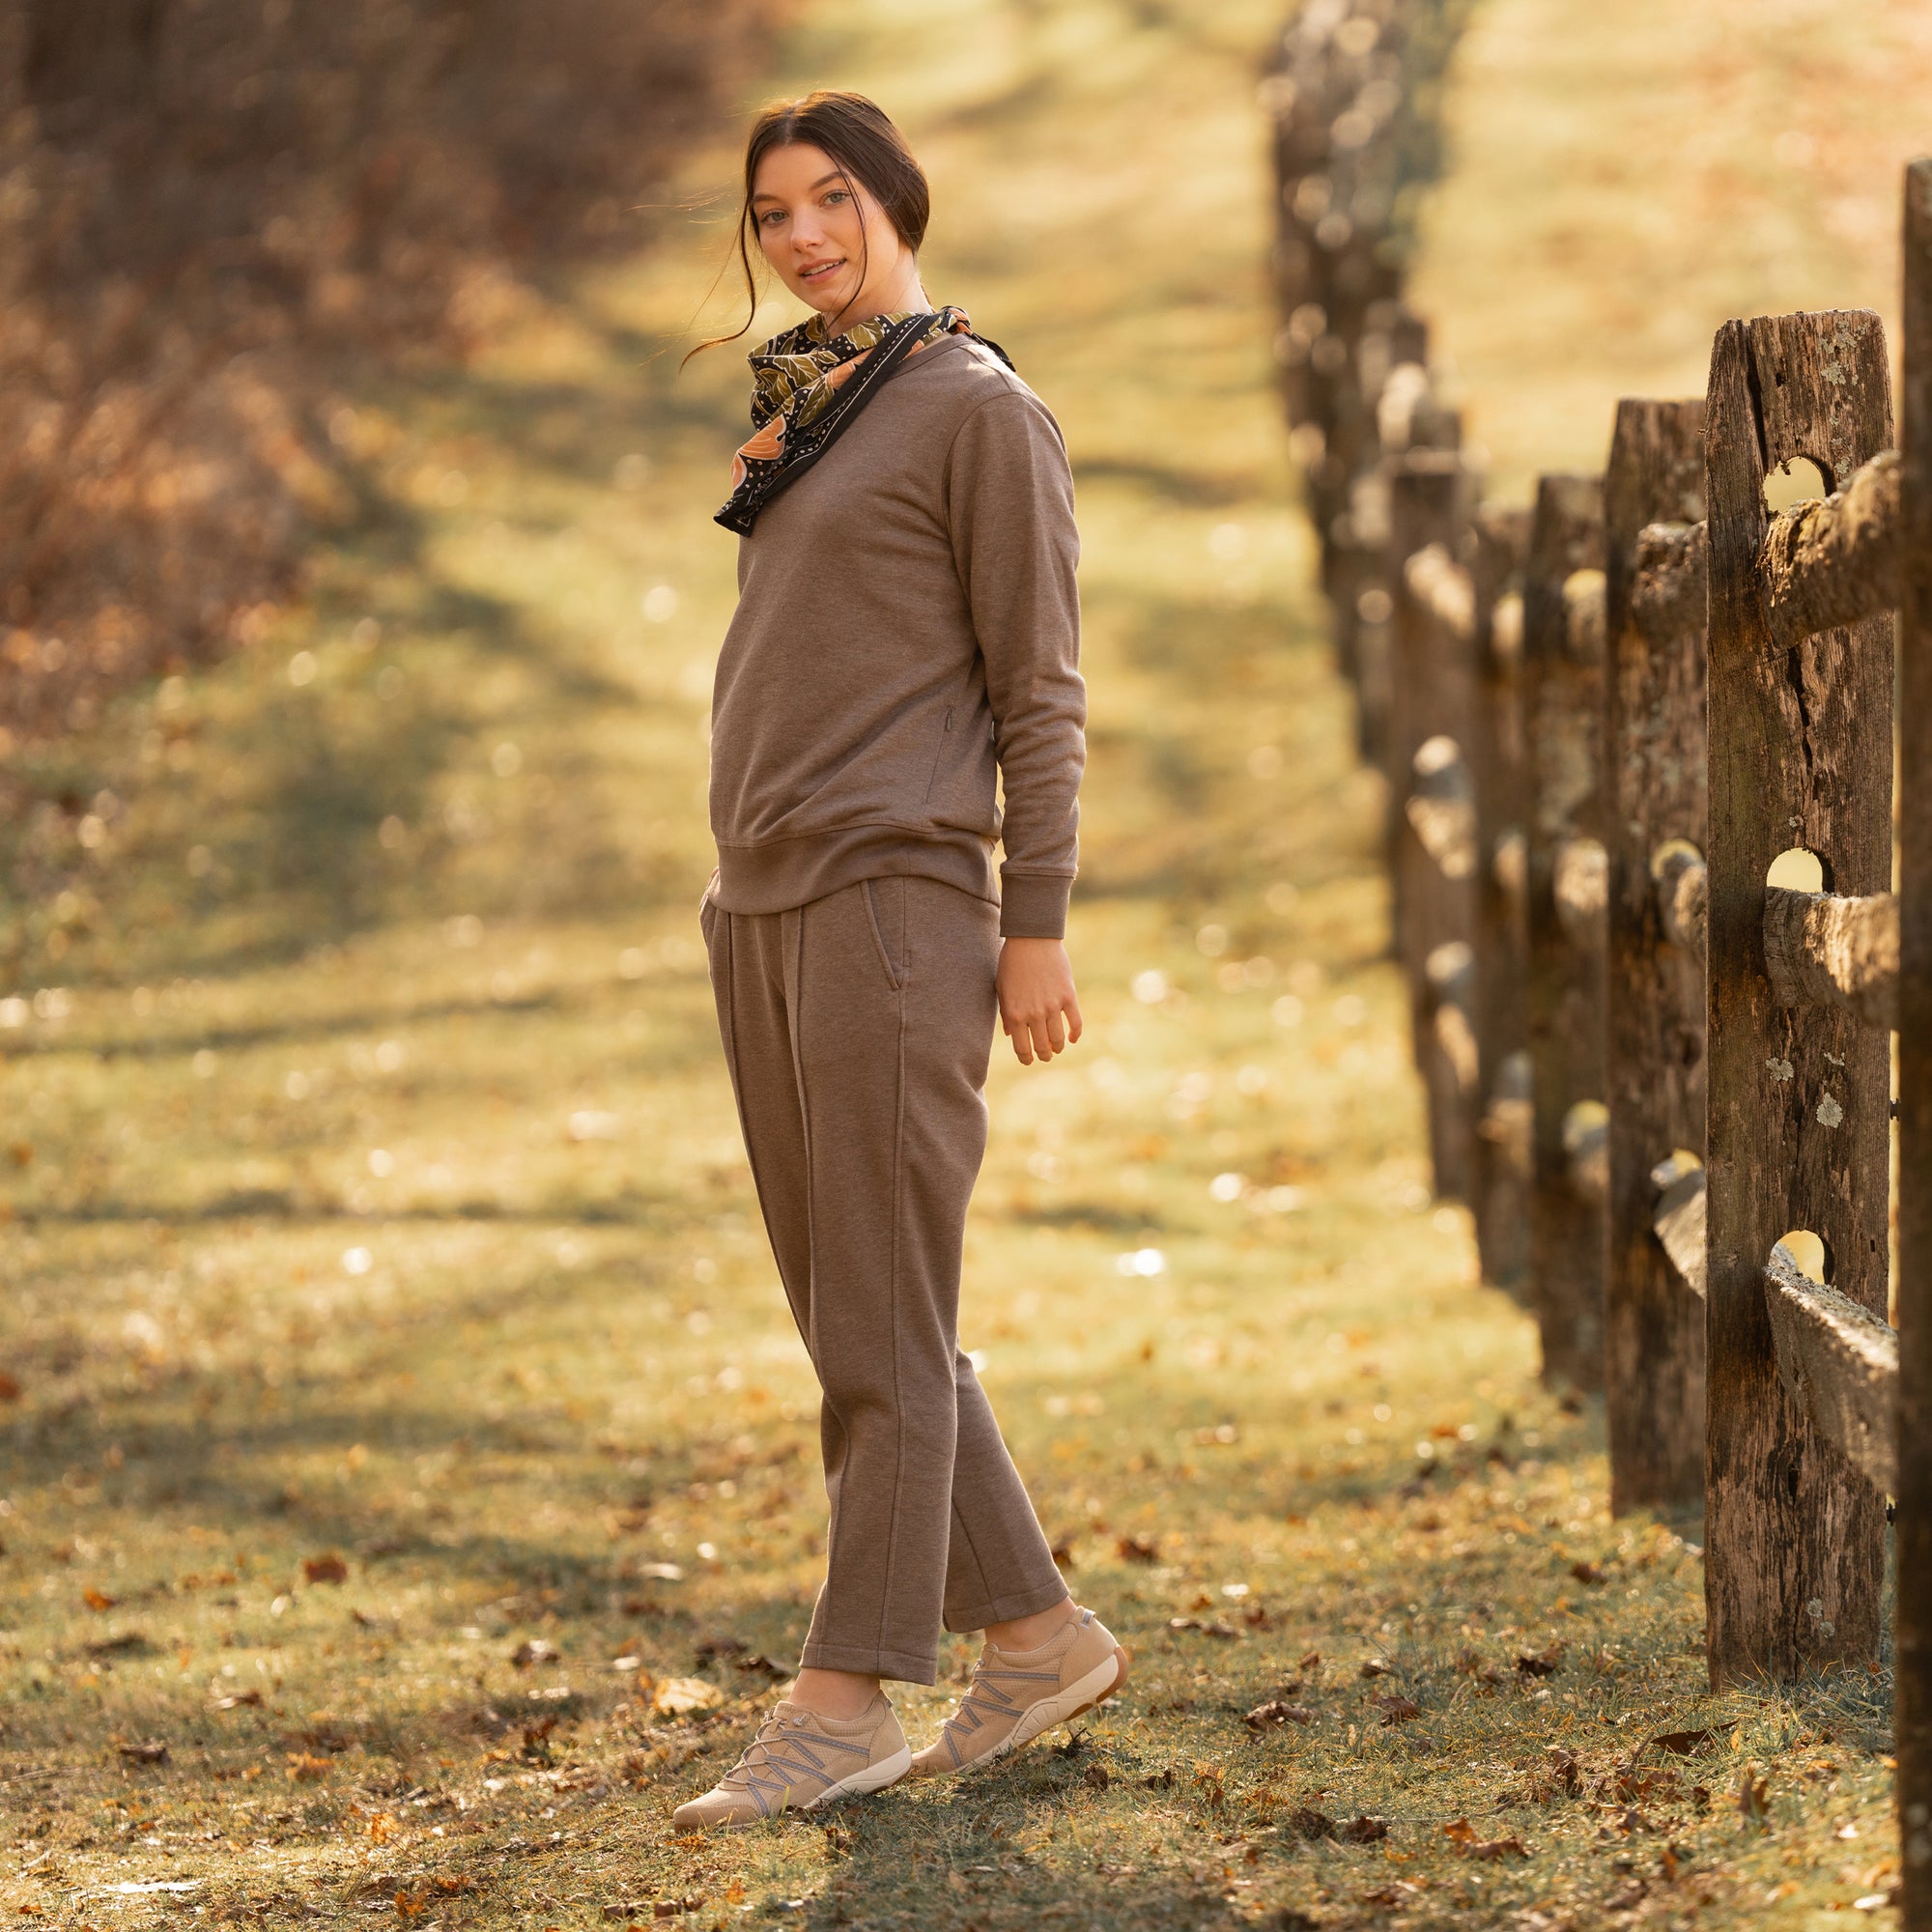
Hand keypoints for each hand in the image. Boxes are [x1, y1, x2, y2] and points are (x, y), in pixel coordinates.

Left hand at [997, 937, 1082, 1065]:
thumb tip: (1011, 1035)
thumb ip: (1006, 1014)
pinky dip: (1075, 1034)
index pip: (1022, 1048)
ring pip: (1058, 1038)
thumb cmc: (1012, 963)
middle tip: (1045, 1054)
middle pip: (1042, 1047)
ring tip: (1056, 1047)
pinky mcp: (1068, 996)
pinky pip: (1075, 1023)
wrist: (1031, 940)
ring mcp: (1052, 1006)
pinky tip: (1072, 1039)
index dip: (1026, 1058)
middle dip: (1043, 1055)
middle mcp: (1033, 1014)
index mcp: (1014, 1014)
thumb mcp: (1002, 989)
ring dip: (1058, 1047)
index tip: (1029, 1060)